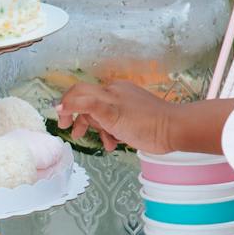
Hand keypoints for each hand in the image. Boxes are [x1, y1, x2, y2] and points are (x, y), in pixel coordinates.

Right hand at [55, 81, 175, 153]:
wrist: (174, 130)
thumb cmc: (143, 123)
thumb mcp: (109, 115)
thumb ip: (84, 107)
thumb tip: (60, 106)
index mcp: (108, 92)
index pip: (79, 93)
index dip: (66, 105)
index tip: (62, 123)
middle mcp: (115, 94)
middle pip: (89, 104)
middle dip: (81, 120)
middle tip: (75, 135)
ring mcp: (126, 104)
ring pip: (103, 115)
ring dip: (99, 130)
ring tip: (105, 143)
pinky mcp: (134, 114)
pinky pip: (115, 121)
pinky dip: (111, 132)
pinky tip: (115, 143)